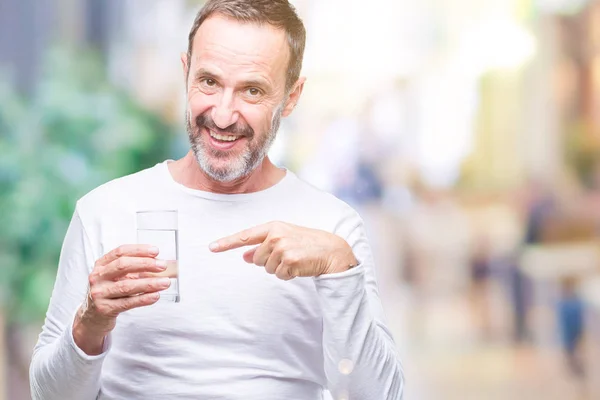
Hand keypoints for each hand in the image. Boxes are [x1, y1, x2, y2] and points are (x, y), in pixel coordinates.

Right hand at [73, 244, 170, 354]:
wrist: (92, 317)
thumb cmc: (110, 293)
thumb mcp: (119, 277)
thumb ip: (138, 270)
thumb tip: (164, 265)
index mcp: (101, 264)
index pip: (121, 252)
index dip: (139, 250)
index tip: (156, 251)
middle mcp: (97, 277)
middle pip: (122, 266)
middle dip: (145, 264)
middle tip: (162, 266)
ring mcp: (99, 293)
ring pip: (126, 286)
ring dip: (149, 283)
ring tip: (165, 282)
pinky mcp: (104, 309)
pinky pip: (127, 303)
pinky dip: (143, 298)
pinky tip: (155, 296)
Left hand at [209, 221, 357, 279]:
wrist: (331, 250)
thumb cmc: (306, 244)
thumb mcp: (284, 239)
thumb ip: (263, 246)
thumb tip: (245, 257)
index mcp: (273, 226)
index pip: (245, 236)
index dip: (227, 243)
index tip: (211, 248)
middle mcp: (275, 235)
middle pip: (256, 259)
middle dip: (268, 262)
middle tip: (287, 256)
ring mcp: (282, 247)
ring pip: (267, 269)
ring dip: (279, 269)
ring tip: (295, 260)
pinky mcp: (289, 260)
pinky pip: (279, 275)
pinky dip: (288, 275)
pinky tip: (299, 266)